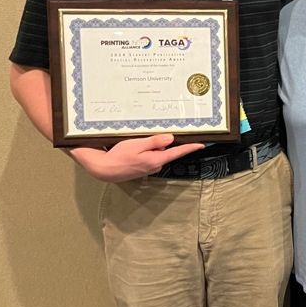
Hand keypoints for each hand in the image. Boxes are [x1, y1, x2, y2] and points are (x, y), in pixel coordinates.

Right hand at [68, 134, 204, 182]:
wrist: (104, 169)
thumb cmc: (118, 156)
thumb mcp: (137, 144)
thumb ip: (155, 142)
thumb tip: (170, 139)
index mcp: (156, 159)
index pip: (177, 152)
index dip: (190, 147)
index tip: (201, 144)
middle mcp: (155, 165)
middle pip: (166, 150)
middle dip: (161, 143)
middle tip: (148, 136)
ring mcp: (149, 168)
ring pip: (157, 153)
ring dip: (151, 147)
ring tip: (135, 144)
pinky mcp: (143, 169)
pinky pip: (150, 157)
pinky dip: (145, 151)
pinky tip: (133, 149)